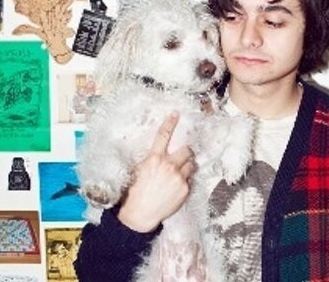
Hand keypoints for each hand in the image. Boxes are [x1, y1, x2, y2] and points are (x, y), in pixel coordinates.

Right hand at [118, 112, 194, 231]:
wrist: (140, 214)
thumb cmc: (136, 191)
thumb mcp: (139, 169)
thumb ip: (152, 158)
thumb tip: (161, 151)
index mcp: (154, 158)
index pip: (163, 135)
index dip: (170, 123)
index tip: (175, 114)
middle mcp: (168, 165)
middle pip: (186, 150)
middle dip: (185, 152)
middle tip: (181, 157)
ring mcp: (178, 177)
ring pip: (191, 164)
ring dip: (186, 166)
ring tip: (178, 174)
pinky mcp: (185, 189)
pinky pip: (190, 179)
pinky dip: (185, 180)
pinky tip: (176, 187)